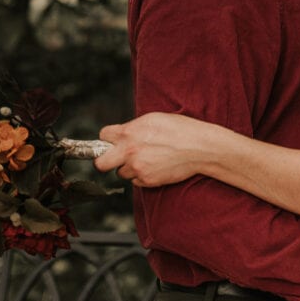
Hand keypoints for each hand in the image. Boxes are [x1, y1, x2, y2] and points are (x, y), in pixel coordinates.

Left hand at [94, 112, 209, 186]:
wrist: (198, 147)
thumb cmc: (179, 129)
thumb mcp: (152, 119)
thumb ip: (133, 128)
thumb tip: (122, 134)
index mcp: (129, 132)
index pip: (103, 136)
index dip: (108, 138)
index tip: (112, 140)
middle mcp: (129, 151)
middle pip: (100, 164)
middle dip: (105, 160)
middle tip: (115, 157)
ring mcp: (138, 168)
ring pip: (122, 172)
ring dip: (129, 167)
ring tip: (147, 158)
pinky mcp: (147, 181)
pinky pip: (136, 181)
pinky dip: (142, 175)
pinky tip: (155, 166)